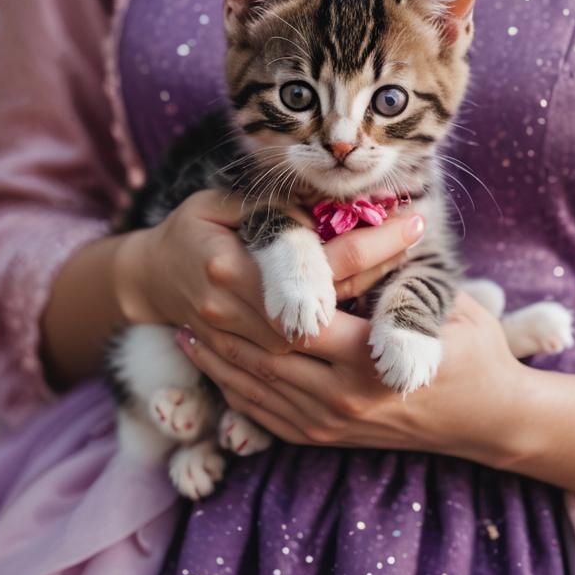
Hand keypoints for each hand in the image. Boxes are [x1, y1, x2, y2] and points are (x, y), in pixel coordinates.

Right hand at [113, 189, 426, 353]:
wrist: (151, 280)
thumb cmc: (192, 229)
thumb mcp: (219, 201)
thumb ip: (269, 207)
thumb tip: (328, 208)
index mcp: (228, 267)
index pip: (316, 261)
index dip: (370, 243)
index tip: (415, 221)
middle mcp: (233, 314)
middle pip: (324, 312)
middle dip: (380, 281)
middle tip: (424, 256)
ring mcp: (238, 350)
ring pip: (316, 350)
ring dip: (366, 322)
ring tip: (413, 290)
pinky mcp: (243, 370)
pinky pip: (298, 372)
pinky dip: (337, 357)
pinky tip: (375, 335)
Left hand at [177, 291, 530, 465]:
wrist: (490, 420)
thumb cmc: (475, 351)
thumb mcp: (445, 305)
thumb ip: (400, 277)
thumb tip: (355, 230)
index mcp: (369, 361)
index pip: (297, 321)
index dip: (259, 290)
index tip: (227, 257)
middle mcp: (340, 397)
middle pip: (264, 350)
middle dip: (224, 315)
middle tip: (193, 278)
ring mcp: (329, 422)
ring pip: (255, 382)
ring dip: (217, 349)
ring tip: (185, 316)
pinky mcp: (324, 436)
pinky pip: (263, 412)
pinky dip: (231, 385)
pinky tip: (210, 360)